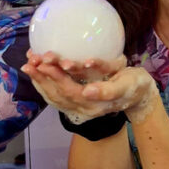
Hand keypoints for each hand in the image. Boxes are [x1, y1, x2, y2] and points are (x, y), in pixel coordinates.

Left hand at [23, 51, 157, 121]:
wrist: (139, 96)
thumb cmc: (134, 86)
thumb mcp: (125, 87)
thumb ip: (107, 91)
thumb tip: (87, 91)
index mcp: (93, 105)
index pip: (68, 91)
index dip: (54, 77)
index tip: (43, 62)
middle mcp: (82, 107)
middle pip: (56, 94)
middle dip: (42, 77)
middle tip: (30, 60)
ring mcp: (79, 106)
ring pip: (53, 95)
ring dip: (40, 80)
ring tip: (29, 64)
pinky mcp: (77, 100)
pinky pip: (56, 94)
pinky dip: (45, 83)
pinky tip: (38, 71)